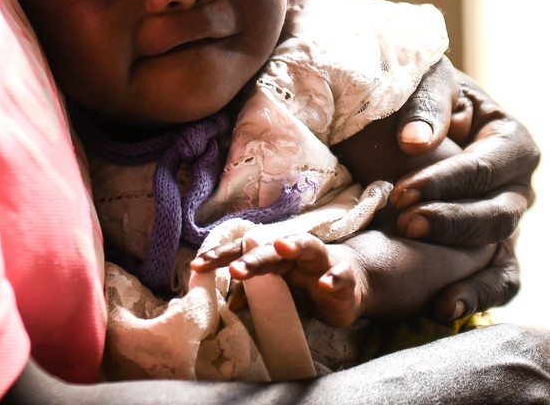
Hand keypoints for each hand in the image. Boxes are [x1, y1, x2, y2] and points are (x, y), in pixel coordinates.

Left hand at [214, 234, 365, 327]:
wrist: (352, 282)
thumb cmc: (306, 283)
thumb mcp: (277, 290)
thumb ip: (253, 293)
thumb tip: (229, 304)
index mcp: (273, 256)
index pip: (242, 251)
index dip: (220, 256)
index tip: (197, 265)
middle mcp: (295, 253)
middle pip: (271, 249)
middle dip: (253, 257)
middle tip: (236, 268)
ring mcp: (321, 263)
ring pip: (308, 246)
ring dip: (294, 245)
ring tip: (281, 247)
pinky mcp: (344, 279)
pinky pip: (340, 276)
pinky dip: (333, 278)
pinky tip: (325, 283)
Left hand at [390, 67, 536, 320]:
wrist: (410, 118)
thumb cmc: (421, 96)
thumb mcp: (426, 84)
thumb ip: (424, 106)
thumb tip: (415, 143)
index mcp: (511, 140)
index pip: (487, 165)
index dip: (447, 181)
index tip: (402, 191)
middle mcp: (519, 186)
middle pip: (497, 213)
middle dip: (450, 221)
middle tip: (404, 222)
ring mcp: (508, 223)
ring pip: (499, 251)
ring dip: (460, 263)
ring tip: (423, 273)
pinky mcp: (492, 253)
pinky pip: (498, 281)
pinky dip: (477, 297)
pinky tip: (442, 308)